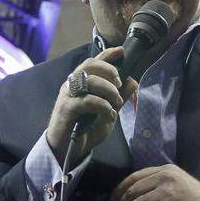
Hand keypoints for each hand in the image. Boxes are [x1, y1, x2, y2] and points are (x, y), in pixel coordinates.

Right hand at [46, 46, 138, 166]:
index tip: (121, 51)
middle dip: (109, 71)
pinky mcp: (66, 108)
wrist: (67, 150)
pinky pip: (87, 100)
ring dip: (108, 89)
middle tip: (119, 84)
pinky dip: (102, 105)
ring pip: (89, 81)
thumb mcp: (108, 112)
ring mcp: (68, 96)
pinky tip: (109, 113)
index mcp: (81, 84)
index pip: (93, 62)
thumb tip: (133, 80)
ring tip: (117, 102)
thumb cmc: (85, 130)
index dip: (107, 54)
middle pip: (89, 65)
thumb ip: (119, 97)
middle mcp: (72, 85)